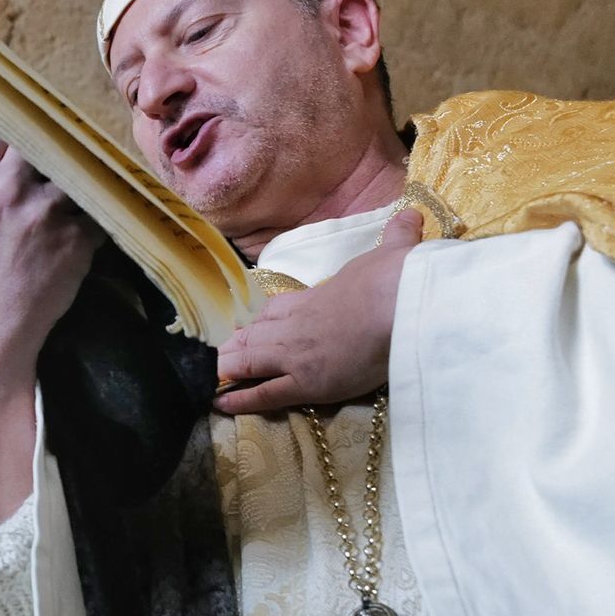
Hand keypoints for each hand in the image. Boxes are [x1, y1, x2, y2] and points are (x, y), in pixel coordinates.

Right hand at [0, 125, 99, 534]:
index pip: (0, 117)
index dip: (11, 114)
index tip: (17, 117)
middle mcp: (13, 187)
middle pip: (44, 132)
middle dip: (47, 137)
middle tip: (53, 143)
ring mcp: (50, 212)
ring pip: (76, 167)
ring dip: (74, 173)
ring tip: (74, 184)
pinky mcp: (80, 240)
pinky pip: (97, 210)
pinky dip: (92, 215)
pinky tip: (81, 227)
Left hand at [215, 208, 422, 414]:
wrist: (401, 302)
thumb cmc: (396, 279)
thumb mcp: (394, 253)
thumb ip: (397, 236)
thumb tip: (411, 213)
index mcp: (313, 297)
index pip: (274, 309)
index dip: (255, 319)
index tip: (241, 325)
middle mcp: (296, 326)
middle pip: (253, 336)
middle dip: (231, 346)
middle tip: (211, 354)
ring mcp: (295, 356)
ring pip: (248, 362)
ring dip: (225, 369)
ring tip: (203, 376)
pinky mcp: (305, 383)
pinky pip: (264, 394)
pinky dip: (239, 398)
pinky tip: (217, 402)